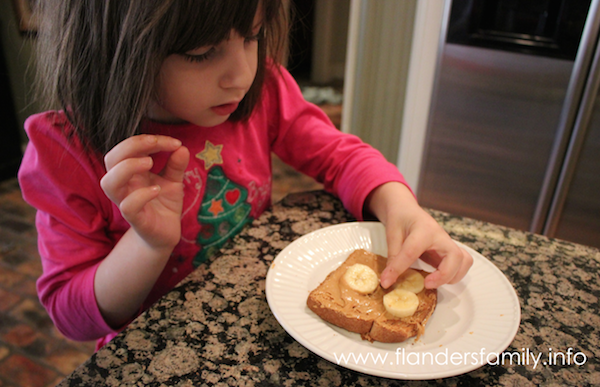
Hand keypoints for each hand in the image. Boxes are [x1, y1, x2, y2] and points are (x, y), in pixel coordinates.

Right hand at [100, 134, 189, 249]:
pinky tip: (157, 190)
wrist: (166, 233)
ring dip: (128, 167)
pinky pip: (128, 206)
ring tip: (150, 163)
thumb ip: (176, 165)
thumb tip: (182, 147)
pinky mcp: (135, 219)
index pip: (128, 148)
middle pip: (111, 159)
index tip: (174, 142)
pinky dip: (141, 195)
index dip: (147, 140)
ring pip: (109, 182)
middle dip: (131, 145)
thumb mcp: (173, 181)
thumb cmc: (164, 204)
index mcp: (132, 172)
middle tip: (156, 143)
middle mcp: (125, 185)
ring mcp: (127, 201)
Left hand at [365, 182, 472, 288]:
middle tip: (426, 284)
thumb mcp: (392, 235)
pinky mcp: (448, 252)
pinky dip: (454, 274)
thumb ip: (393, 258)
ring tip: (433, 282)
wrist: (407, 210)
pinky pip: (461, 264)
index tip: (387, 282)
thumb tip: (388, 280)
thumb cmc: (400, 219)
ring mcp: (447, 244)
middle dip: (444, 275)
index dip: (398, 269)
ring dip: (453, 276)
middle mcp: (440, 236)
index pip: (412, 252)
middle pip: (455, 256)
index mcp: (423, 230)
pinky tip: (438, 277)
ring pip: (464, 261)